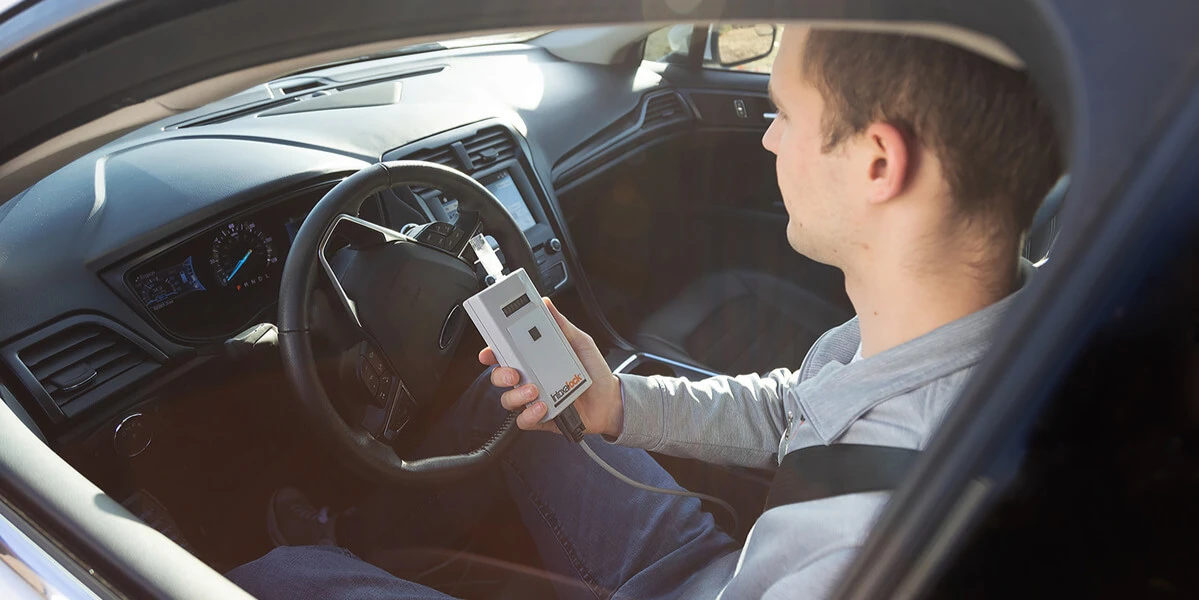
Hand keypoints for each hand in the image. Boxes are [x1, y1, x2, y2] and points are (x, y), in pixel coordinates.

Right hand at [478, 298, 622, 436]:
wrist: (610, 400)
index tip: (489, 349)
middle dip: (501, 374)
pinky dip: (530, 414)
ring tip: (535, 390)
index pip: (506, 353)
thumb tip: (547, 305)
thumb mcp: (580, 342)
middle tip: (514, 372)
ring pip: (508, 399)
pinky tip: (543, 406)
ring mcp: (533, 400)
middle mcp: (530, 379)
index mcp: (534, 359)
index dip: (492, 351)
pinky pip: (524, 420)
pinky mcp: (541, 418)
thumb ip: (562, 325)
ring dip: (517, 395)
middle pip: (500, 376)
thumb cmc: (594, 371)